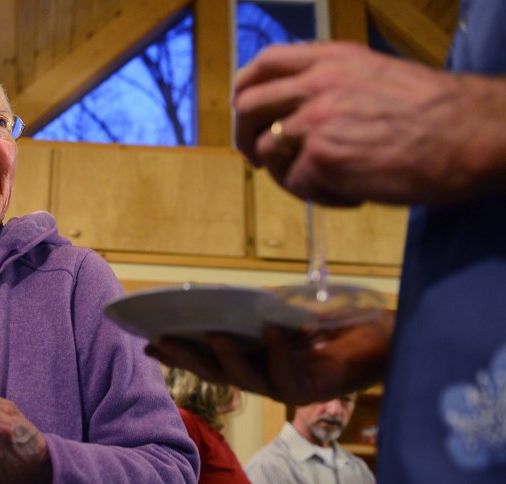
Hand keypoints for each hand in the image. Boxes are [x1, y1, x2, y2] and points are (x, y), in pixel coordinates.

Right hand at [146, 310, 393, 404]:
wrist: (385, 339)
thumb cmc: (337, 324)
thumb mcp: (287, 313)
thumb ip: (257, 314)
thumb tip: (218, 300)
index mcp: (254, 363)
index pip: (207, 361)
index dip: (177, 354)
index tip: (146, 341)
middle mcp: (265, 380)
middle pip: (216, 373)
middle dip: (186, 358)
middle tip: (159, 341)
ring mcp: (287, 388)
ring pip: (246, 378)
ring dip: (227, 357)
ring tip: (213, 332)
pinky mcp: (312, 389)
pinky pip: (287, 372)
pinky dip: (277, 349)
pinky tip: (270, 328)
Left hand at [234, 41, 505, 205]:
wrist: (467, 135)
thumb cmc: (431, 112)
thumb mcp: (373, 76)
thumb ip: (331, 85)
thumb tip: (296, 109)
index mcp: (330, 59)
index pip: (265, 64)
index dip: (245, 89)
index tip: (244, 109)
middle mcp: (316, 84)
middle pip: (249, 107)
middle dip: (245, 137)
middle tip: (260, 160)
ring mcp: (314, 121)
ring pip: (267, 152)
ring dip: (291, 174)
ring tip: (331, 180)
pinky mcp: (320, 158)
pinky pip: (297, 186)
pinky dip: (321, 197)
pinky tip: (354, 192)